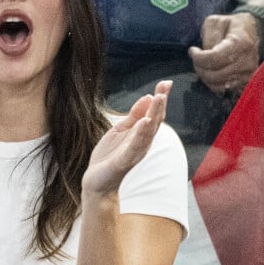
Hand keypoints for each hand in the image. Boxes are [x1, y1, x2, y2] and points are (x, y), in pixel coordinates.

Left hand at [82, 81, 170, 196]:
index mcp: (142, 134)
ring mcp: (135, 152)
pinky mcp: (124, 161)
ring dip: (154, 114)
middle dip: (160, 104)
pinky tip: (145, 121)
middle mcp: (143, 143)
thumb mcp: (121, 130)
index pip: (154, 114)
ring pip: (148, 132)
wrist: (97, 181)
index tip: (166, 83)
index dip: (160, 99)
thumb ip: (134, 115)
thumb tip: (148, 96)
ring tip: (158, 99)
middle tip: (164, 87)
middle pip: (155, 121)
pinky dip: (140, 134)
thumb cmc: (110, 155)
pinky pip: (134, 146)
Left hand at [188, 13, 259, 94]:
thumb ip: (209, 36)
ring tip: (203, 64)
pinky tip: (211, 71)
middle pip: (214, 74)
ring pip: (217, 84)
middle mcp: (246, 61)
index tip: (192, 51)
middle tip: (196, 58)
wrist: (251, 31)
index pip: (214, 59)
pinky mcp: (246, 82)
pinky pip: (223, 90)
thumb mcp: (216, 22)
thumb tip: (206, 52)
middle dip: (199, 67)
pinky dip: (213, 83)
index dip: (198, 57)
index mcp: (240, 43)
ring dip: (204, 76)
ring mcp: (247, 74)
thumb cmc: (231, 25)